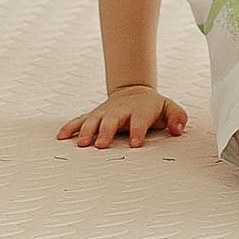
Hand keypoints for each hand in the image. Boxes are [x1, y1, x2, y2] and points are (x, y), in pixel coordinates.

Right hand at [58, 85, 187, 148]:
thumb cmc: (153, 107)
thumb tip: (178, 129)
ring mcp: (105, 112)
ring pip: (93, 120)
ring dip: (86, 131)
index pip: (139, 121)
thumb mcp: (170, 108)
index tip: (135, 143)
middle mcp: (120, 111)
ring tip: (81, 144)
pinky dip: (69, 127)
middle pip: (112, 120)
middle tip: (102, 145)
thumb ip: (178, 118)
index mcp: (139, 110)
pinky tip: (61, 137)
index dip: (137, 131)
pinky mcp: (93, 115)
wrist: (134, 92)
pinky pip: (79, 120)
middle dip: (106, 132)